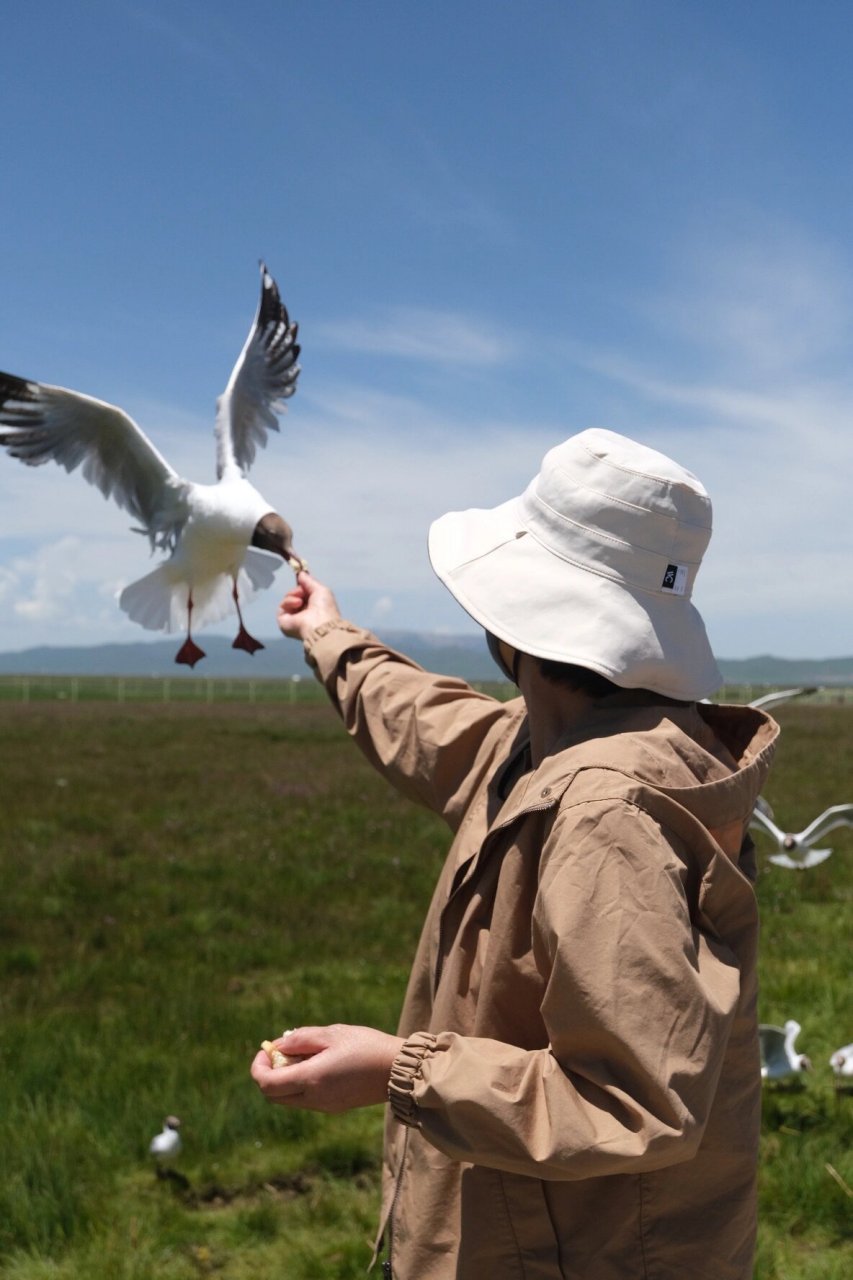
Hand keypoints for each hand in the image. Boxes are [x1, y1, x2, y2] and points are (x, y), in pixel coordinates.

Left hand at [250, 1024, 404, 1112]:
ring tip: (301, 1054)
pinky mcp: (335, 1107)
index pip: (267, 1085)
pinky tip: (316, 1064)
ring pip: (289, 1099)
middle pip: (274, 1096)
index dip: (258, 1067)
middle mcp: (314, 1099)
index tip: (265, 1050)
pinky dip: (301, 1084)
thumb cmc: (367, 1046)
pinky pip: (306, 1099)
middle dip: (269, 1074)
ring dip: (285, 1079)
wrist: (399, 1070)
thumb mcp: (333, 1033)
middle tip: (279, 1053)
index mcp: (311, 1079)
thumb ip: (301, 1039)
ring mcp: (325, 1106)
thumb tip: (278, 1046)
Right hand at [276, 571, 341, 642]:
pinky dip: (288, 602)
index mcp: (313, 606)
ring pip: (287, 598)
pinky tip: (297, 604)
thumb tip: (300, 573)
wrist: (319, 624)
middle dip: (298, 590)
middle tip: (303, 593)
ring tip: (301, 601)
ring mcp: (292, 617)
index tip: (301, 577)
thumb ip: (309, 580)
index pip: (303, 592)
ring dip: (293, 595)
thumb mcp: (320, 589)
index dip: (302, 586)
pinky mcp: (283, 621)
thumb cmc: (324, 607)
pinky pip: (282, 606)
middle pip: (294, 594)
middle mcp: (303, 612)